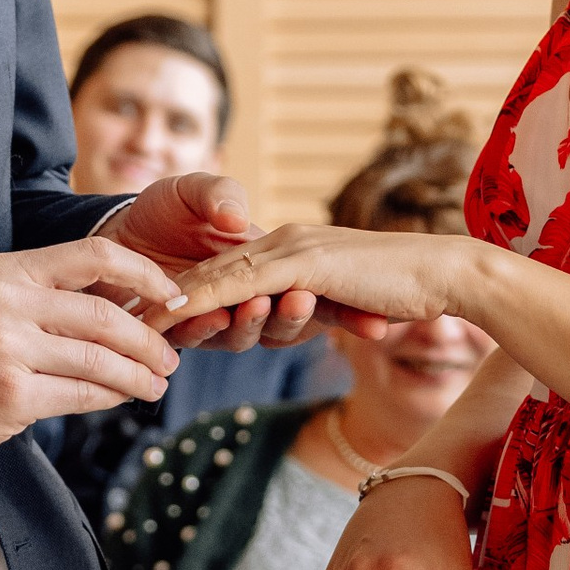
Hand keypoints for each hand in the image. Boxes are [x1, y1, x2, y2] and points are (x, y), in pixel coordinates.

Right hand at [0, 236, 189, 469]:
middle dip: (149, 340)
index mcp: (7, 271)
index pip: (94, 254)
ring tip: (156, 385)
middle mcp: (7, 301)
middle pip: (106, 314)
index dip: (144, 272)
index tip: (171, 294)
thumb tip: (126, 307)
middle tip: (169, 358)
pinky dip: (110, 399)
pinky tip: (120, 400)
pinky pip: (81, 395)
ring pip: (100, 359)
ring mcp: (7, 348)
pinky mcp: (10, 394)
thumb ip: (47, 300)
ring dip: (139, 376)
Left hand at [108, 169, 325, 351]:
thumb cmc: (162, 206)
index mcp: (256, 264)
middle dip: (271, 315)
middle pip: (267, 317)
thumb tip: (237, 219)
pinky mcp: (178, 331)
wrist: (117, 229)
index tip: (300, 296)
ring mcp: (210, 316)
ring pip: (235, 334)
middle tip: (271, 304)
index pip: (283, 286)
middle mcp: (239, 296)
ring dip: (239, 327)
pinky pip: (192, 338)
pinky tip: (181, 318)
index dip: (294, 297)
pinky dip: (192, 330)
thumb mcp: (192, 189)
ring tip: (225, 314)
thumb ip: (219, 195)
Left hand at [175, 222, 476, 338]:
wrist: (446, 271)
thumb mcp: (347, 297)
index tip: (145, 322)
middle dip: (166, 302)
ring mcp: (290, 252)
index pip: (228, 275)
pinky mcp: (301, 264)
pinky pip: (240, 283)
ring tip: (151, 324)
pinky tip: (175, 315)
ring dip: (184, 307)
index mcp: (290, 251)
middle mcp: (283, 245)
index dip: (187, 298)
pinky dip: (204, 300)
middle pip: (211, 276)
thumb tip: (292, 312)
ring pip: (219, 282)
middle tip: (124, 322)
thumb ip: (317, 301)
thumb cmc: (405, 288)